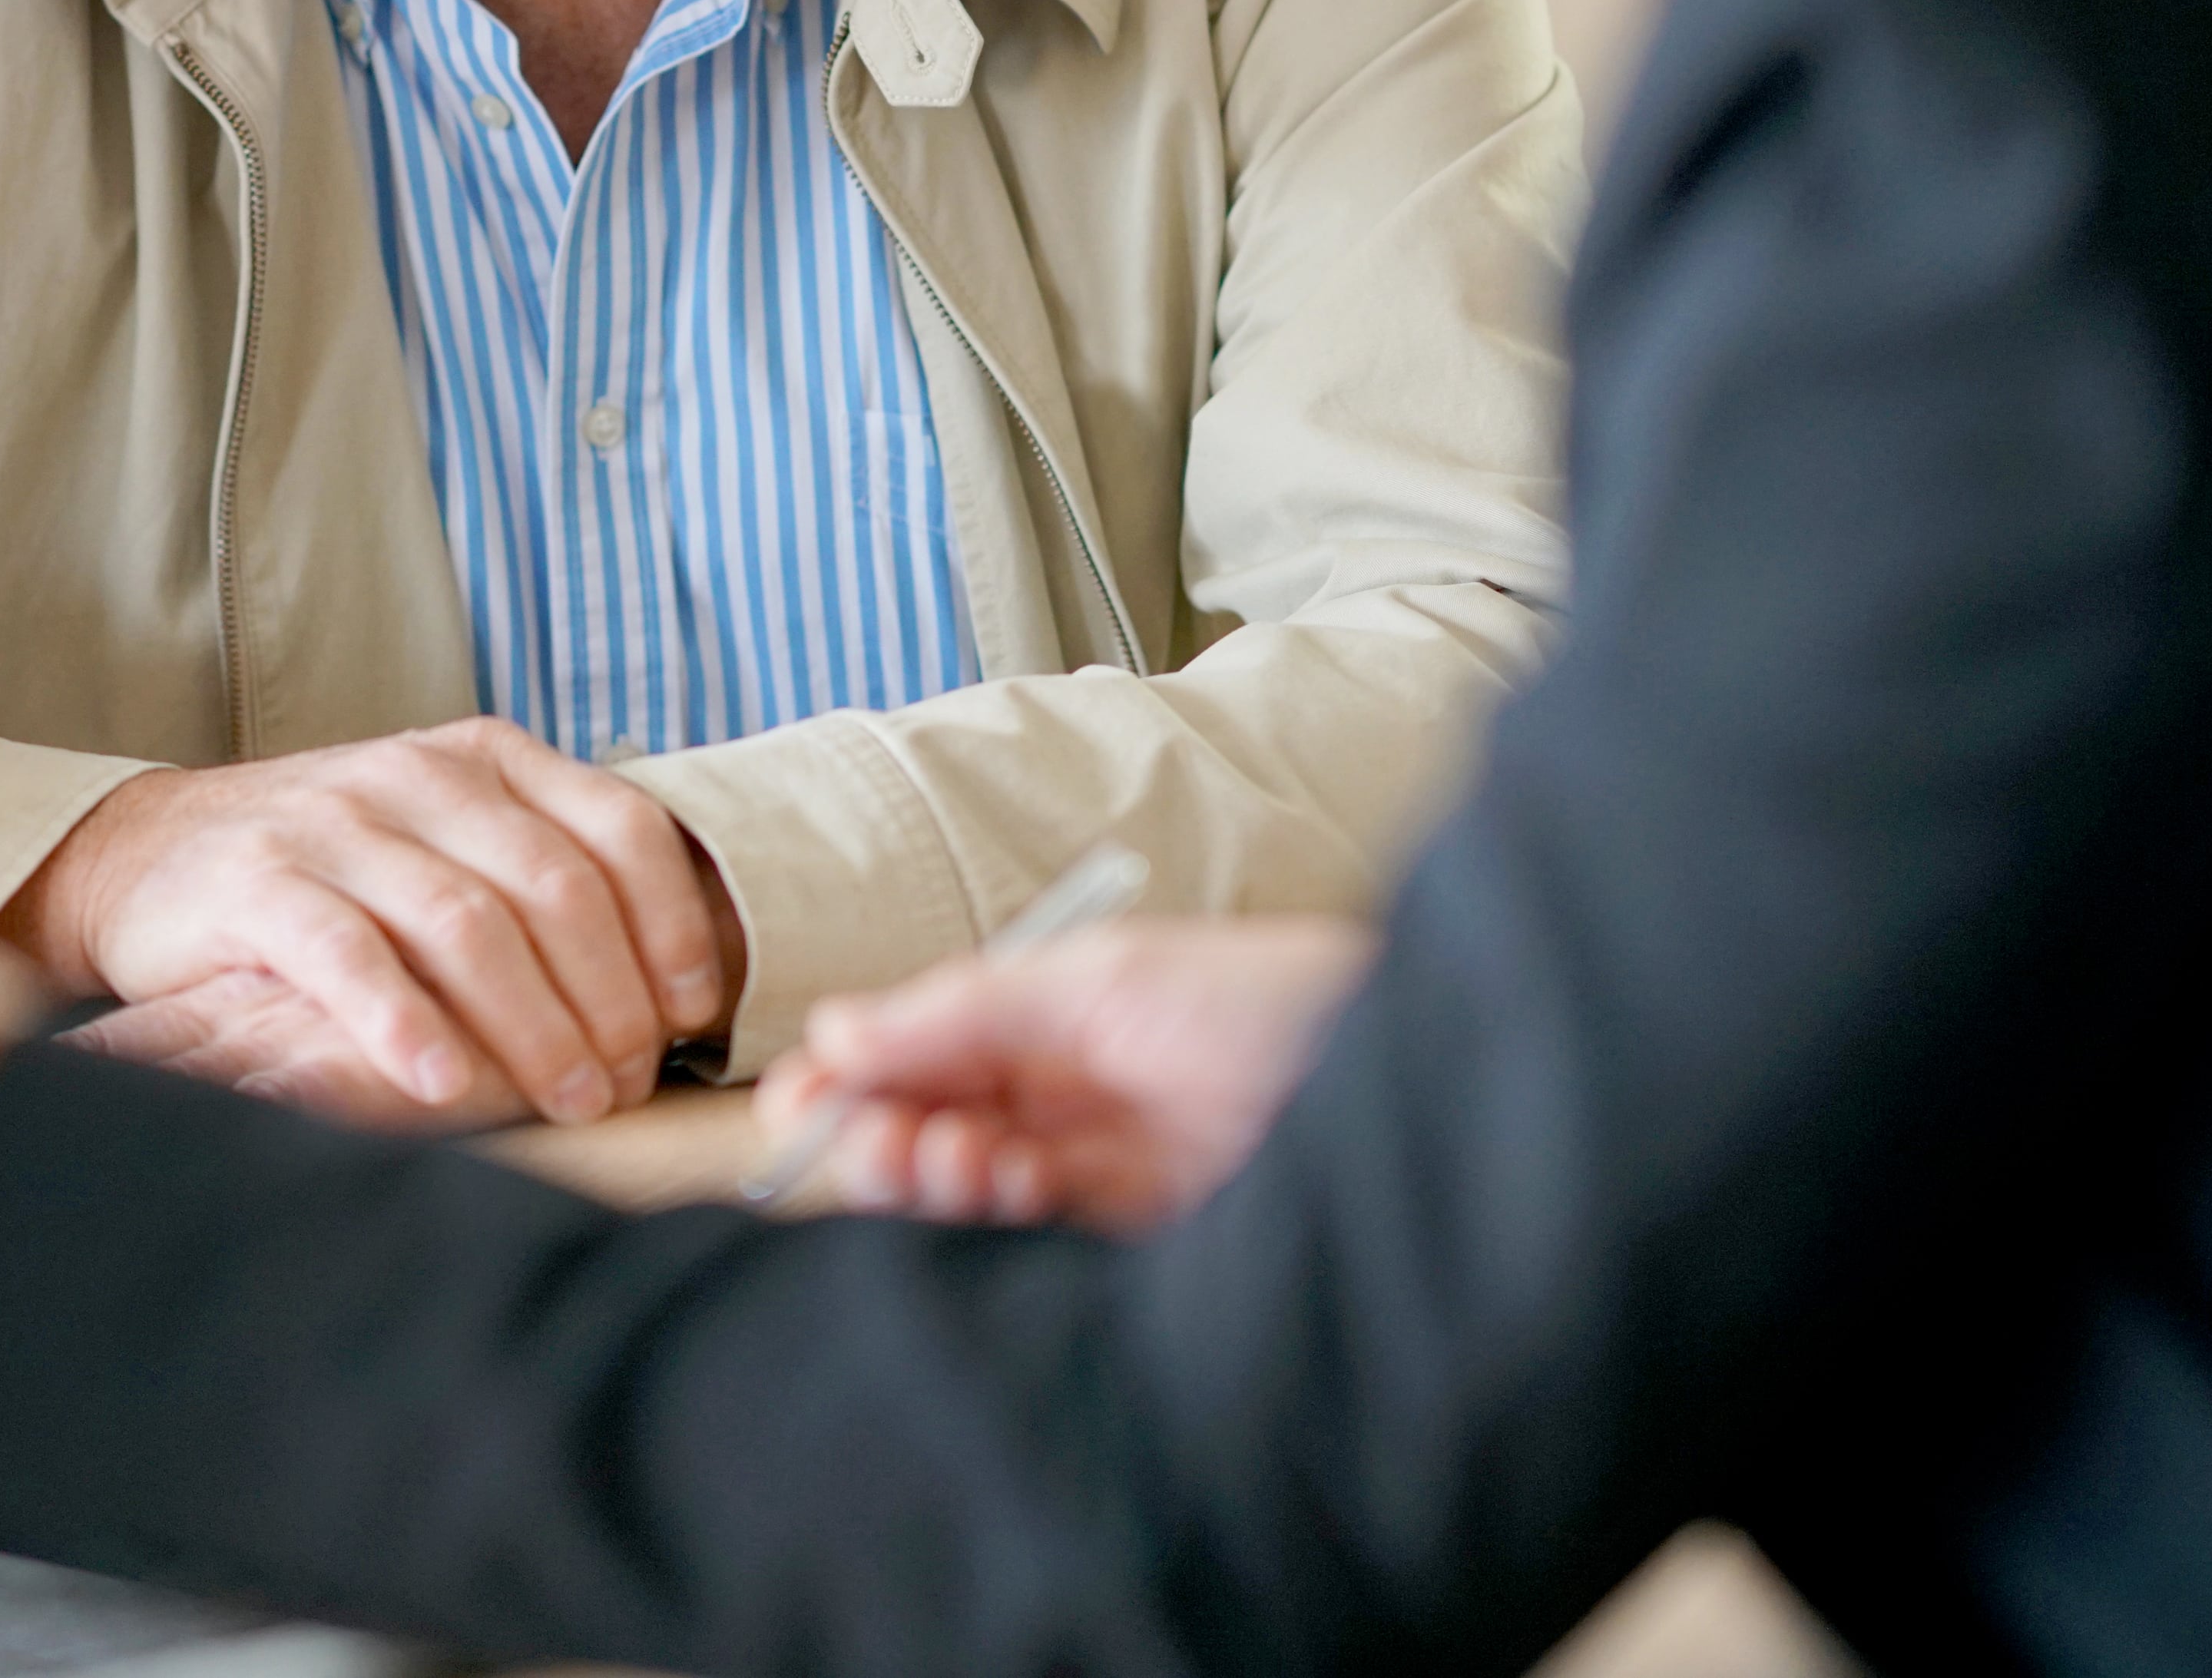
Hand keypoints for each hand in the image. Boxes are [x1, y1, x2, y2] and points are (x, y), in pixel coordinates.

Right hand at [0, 718, 729, 1127]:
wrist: (148, 856)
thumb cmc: (331, 875)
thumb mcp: (443, 843)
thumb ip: (539, 881)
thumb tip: (671, 995)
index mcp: (485, 758)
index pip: (621, 826)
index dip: (673, 925)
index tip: (693, 1014)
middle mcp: (418, 773)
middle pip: (556, 887)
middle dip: (611, 1000)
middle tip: (626, 1086)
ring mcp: (335, 821)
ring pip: (467, 923)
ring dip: (534, 1025)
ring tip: (569, 1102)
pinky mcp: (259, 879)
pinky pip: (350, 954)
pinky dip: (406, 1023)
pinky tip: (444, 1083)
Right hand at [756, 915, 1375, 1232]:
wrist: (1414, 1077)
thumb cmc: (1269, 996)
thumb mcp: (1102, 978)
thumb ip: (966, 1008)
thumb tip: (835, 1033)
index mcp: (1051, 1014)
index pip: (920, 1051)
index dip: (853, 1078)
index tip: (797, 1104)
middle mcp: (1069, 1089)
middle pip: (933, 1122)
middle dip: (885, 1134)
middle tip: (876, 1142)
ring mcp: (1104, 1162)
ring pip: (973, 1182)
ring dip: (937, 1171)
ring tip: (951, 1157)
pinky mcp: (1141, 1231)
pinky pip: (1034, 1232)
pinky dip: (996, 1211)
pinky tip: (1001, 1183)